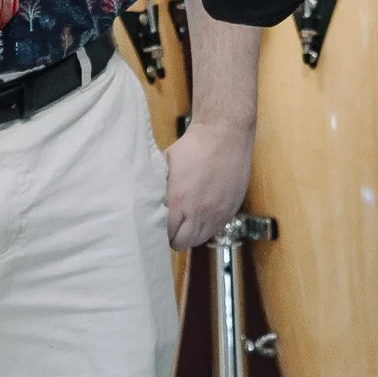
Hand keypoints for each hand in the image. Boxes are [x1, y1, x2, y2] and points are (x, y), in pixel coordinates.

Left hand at [164, 118, 253, 249]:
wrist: (225, 134)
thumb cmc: (193, 146)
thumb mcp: (166, 164)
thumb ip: (158, 187)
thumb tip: (145, 203)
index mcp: (179, 199)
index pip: (165, 233)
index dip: (160, 231)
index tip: (158, 226)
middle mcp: (199, 211)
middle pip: (182, 242)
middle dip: (174, 238)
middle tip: (171, 227)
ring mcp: (217, 212)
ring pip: (200, 239)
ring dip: (191, 234)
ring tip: (187, 222)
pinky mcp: (231, 209)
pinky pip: (216, 229)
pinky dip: (207, 227)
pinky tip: (202, 214)